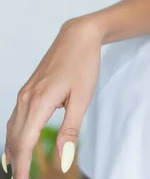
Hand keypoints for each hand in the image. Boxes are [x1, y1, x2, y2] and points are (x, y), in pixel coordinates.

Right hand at [4, 17, 102, 178]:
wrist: (78, 37)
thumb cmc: (83, 65)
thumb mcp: (83, 99)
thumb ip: (71, 130)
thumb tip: (65, 158)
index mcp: (39, 102)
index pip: (24, 142)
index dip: (23, 165)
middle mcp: (26, 98)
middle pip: (14, 137)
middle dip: (16, 161)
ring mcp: (24, 93)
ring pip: (12, 127)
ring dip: (12, 149)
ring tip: (16, 168)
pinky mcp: (28, 89)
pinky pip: (15, 117)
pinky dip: (14, 134)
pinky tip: (17, 142)